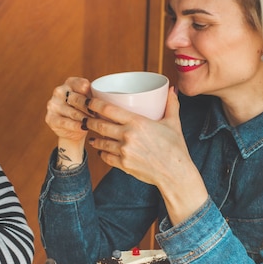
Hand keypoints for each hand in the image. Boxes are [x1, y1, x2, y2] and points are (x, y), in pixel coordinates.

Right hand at [45, 77, 94, 168]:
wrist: (74, 129)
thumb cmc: (88, 111)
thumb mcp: (93, 101)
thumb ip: (99, 97)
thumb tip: (119, 98)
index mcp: (70, 82)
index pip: (81, 84)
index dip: (91, 95)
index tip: (99, 103)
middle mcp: (59, 91)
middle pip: (77, 99)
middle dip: (89, 108)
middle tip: (100, 115)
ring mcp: (53, 104)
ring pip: (72, 112)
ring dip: (84, 118)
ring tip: (94, 123)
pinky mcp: (50, 118)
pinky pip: (64, 122)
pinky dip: (75, 126)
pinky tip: (84, 128)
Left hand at [85, 87, 207, 223]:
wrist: (176, 174)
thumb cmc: (175, 148)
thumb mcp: (174, 123)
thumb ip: (171, 105)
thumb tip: (172, 89)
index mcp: (137, 122)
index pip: (109, 109)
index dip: (95, 104)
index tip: (90, 101)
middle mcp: (127, 136)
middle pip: (100, 125)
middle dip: (90, 121)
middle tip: (86, 118)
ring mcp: (124, 151)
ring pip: (101, 142)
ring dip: (95, 138)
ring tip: (92, 134)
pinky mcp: (123, 165)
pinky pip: (106, 157)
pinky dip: (102, 153)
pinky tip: (101, 150)